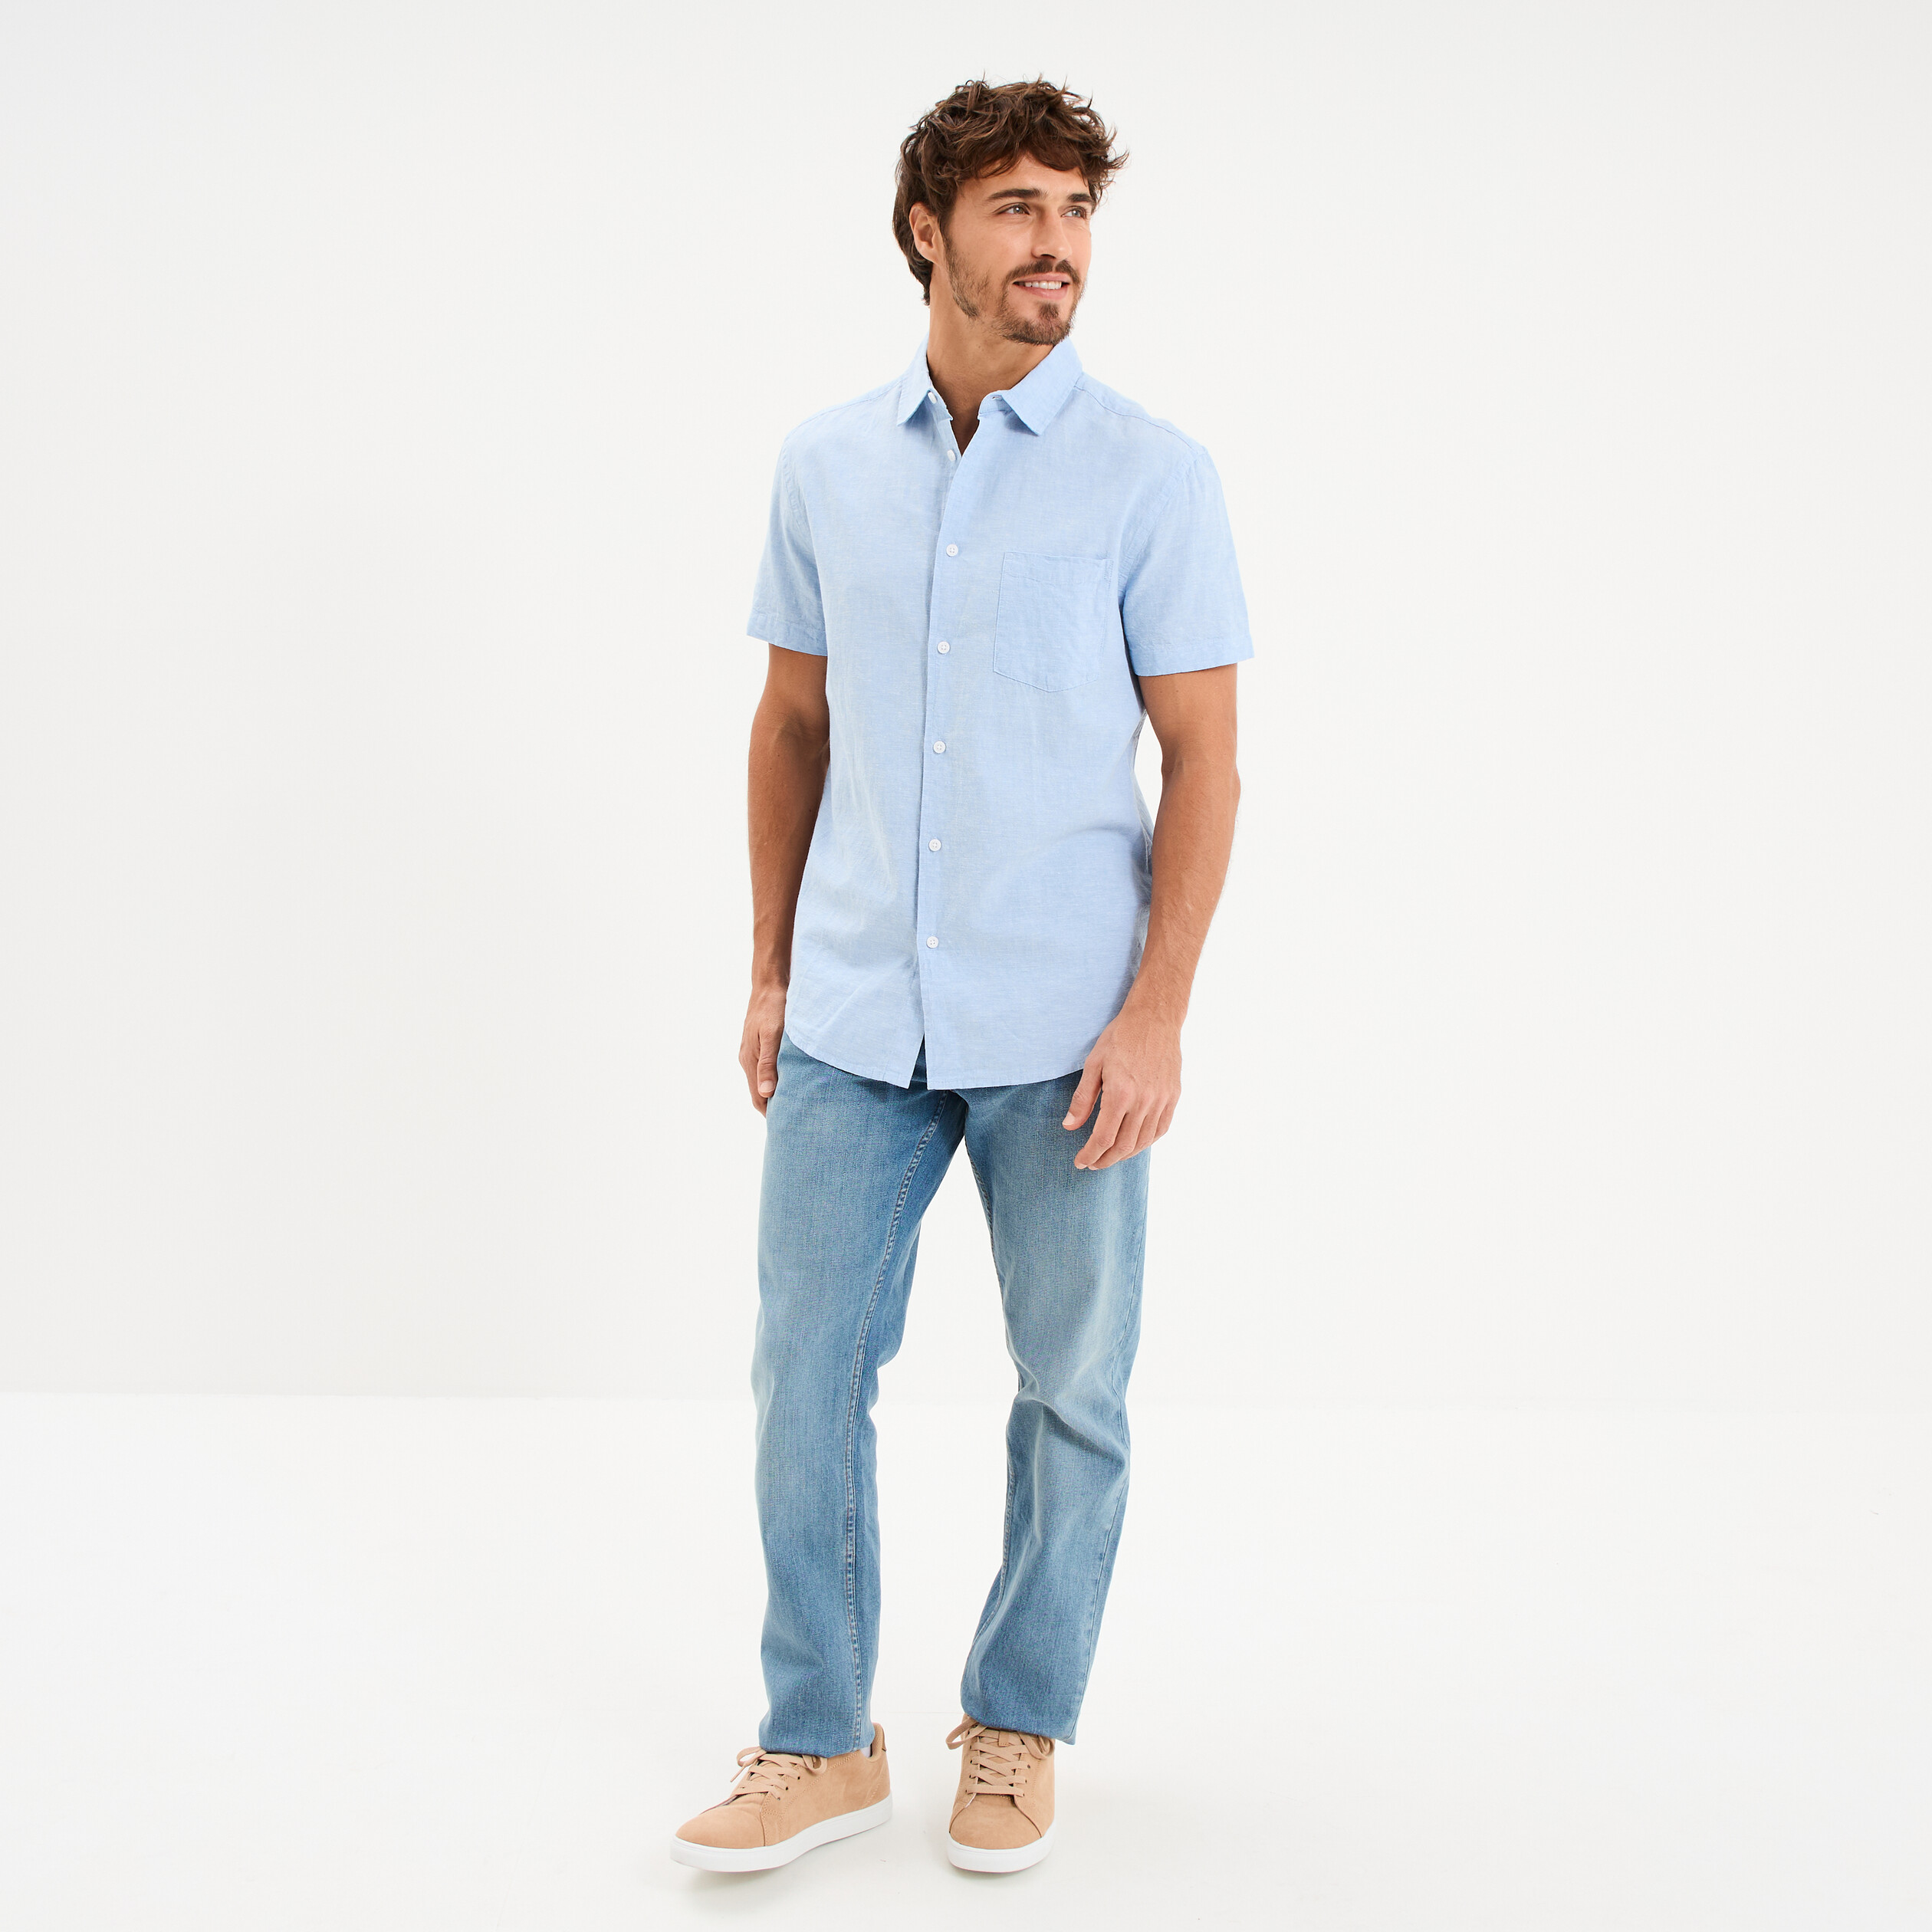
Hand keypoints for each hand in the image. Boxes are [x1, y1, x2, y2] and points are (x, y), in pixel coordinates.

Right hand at [739, 983, 787, 1114]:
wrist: (770, 984)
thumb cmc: (774, 1008)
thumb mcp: (773, 1035)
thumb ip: (769, 1064)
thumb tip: (766, 1093)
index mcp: (750, 1060)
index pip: (759, 1097)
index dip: (771, 1113)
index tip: (788, 1126)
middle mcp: (748, 1059)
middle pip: (760, 1093)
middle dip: (774, 1108)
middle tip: (795, 1121)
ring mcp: (753, 1052)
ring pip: (763, 1082)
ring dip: (776, 1094)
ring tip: (796, 1105)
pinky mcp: (760, 1045)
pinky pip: (766, 1070)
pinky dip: (777, 1080)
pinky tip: (791, 1082)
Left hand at [1062, 1006, 1181, 1169]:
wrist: (1155, 1018)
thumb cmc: (1120, 1037)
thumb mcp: (1093, 1064)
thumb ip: (1082, 1098)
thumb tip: (1069, 1125)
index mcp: (1120, 1093)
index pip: (1104, 1137)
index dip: (1090, 1154)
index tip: (1080, 1161)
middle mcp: (1144, 1101)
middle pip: (1124, 1145)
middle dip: (1106, 1159)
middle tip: (1093, 1163)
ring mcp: (1162, 1100)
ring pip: (1143, 1141)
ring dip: (1125, 1154)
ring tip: (1110, 1156)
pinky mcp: (1173, 1096)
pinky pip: (1161, 1129)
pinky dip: (1146, 1142)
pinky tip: (1135, 1143)